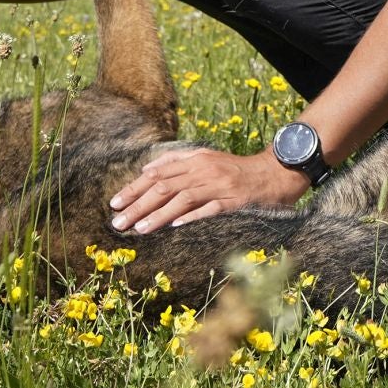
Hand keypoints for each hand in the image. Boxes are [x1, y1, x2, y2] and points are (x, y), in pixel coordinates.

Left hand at [108, 147, 308, 231]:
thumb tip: (146, 170)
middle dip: (137, 204)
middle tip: (118, 222)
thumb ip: (177, 162)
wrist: (272, 173)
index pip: (156, 174)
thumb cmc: (235, 170)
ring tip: (138, 228)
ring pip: (181, 199)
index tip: (115, 203)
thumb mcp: (205, 158)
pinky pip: (209, 209)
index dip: (134, 188)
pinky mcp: (233, 202)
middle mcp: (203, 171)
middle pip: (163, 187)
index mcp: (194, 160)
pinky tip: (174, 227)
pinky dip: (191, 217)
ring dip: (157, 215)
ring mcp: (218, 186)